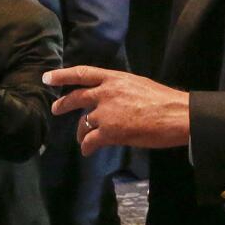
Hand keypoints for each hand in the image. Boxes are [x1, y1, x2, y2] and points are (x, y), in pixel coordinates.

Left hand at [44, 65, 190, 154]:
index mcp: (114, 78)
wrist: (177, 116)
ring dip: (81, 132)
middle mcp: (106, 92)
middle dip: (63, 104)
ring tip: (81, 138)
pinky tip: (87, 151)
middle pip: (76, 97)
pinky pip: (91, 140)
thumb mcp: (137, 84)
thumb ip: (118, 88)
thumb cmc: (164, 100)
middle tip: (56, 109)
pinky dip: (87, 147)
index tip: (47, 77)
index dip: (63, 75)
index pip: (83, 73)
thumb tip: (110, 96)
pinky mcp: (110, 132)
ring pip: (84, 122)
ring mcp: (106, 112)